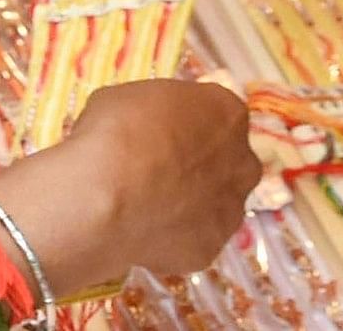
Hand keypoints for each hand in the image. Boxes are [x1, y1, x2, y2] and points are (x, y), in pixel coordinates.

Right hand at [0, 77, 264, 292]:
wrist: (102, 195)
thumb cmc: (108, 129)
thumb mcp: (129, 95)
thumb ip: (155, 107)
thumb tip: (154, 117)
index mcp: (224, 110)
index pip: (222, 106)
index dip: (192, 116)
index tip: (167, 124)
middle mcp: (240, 159)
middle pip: (234, 156)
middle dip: (207, 158)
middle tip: (162, 164)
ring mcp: (228, 207)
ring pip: (218, 200)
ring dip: (194, 198)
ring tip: (147, 201)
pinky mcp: (208, 247)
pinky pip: (196, 234)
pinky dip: (176, 231)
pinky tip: (142, 227)